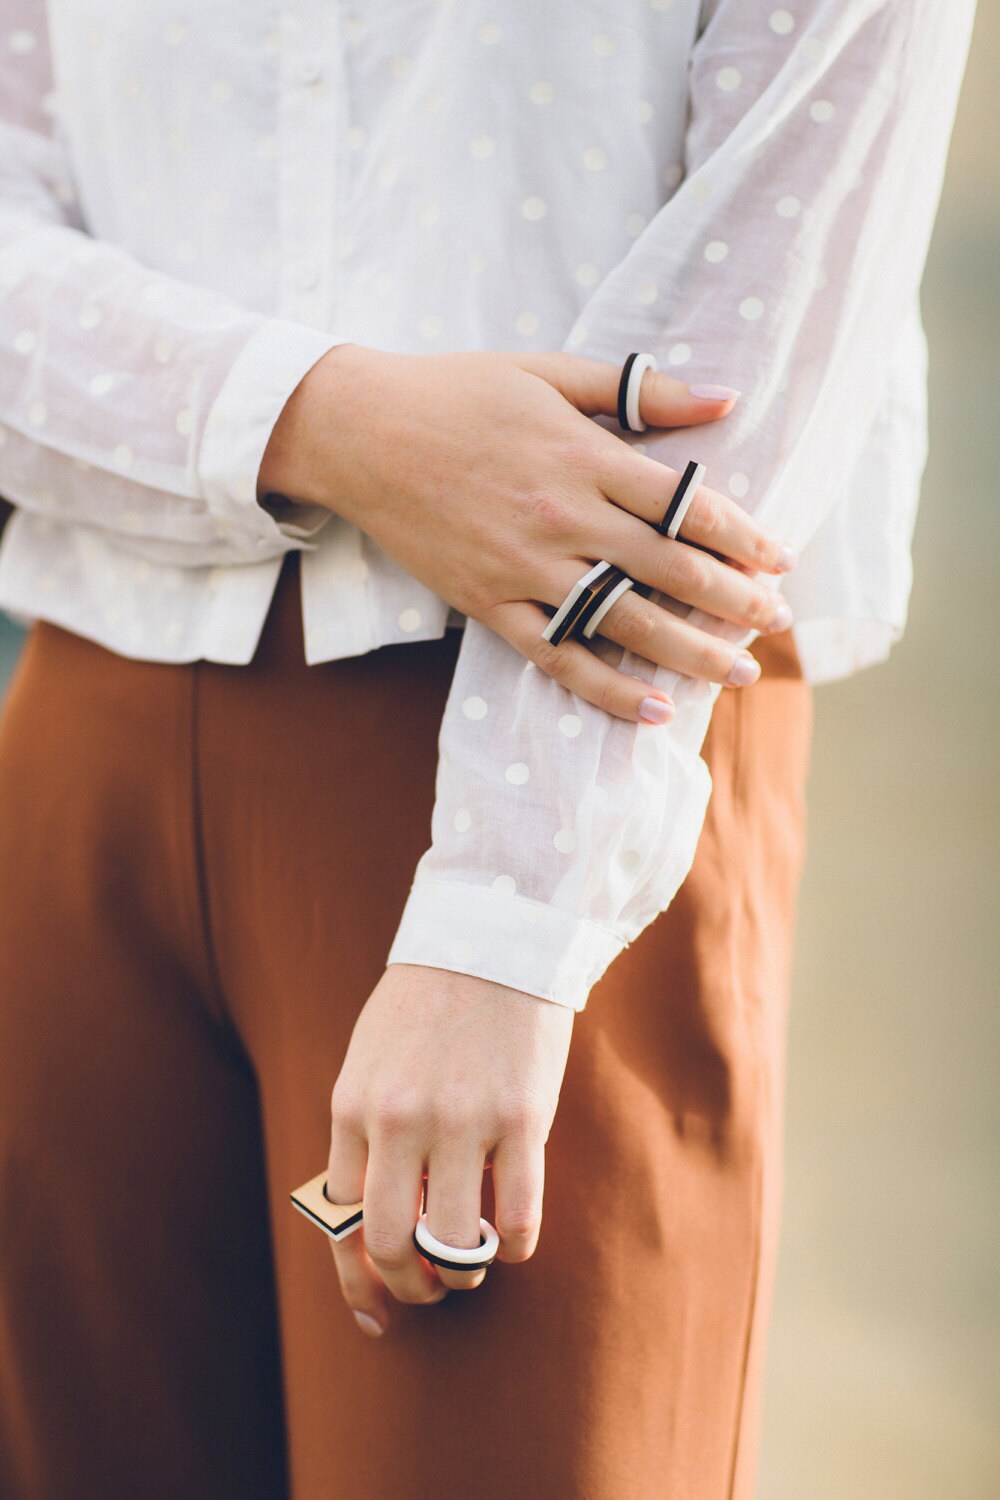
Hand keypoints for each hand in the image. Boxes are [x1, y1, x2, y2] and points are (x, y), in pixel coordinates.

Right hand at [258, 345, 796, 723]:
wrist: (359, 433)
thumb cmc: (458, 392)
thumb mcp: (550, 372)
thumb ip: (640, 390)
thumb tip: (726, 400)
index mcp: (584, 457)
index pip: (687, 506)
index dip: (744, 536)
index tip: (782, 558)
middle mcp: (562, 517)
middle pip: (670, 570)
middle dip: (735, 600)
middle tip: (778, 620)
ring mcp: (524, 567)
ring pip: (624, 621)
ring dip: (690, 652)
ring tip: (739, 672)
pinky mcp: (489, 604)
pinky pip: (558, 656)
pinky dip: (607, 688)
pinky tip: (654, 711)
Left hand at [325, 964, 573, 1335]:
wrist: (492, 936)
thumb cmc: (427, 1001)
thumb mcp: (370, 1059)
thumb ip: (366, 1130)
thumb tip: (368, 1213)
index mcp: (353, 1105)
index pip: (340, 1215)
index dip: (356, 1267)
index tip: (375, 1293)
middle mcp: (400, 1120)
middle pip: (388, 1242)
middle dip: (407, 1285)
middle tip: (426, 1289)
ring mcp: (463, 1121)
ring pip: (454, 1243)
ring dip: (462, 1274)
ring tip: (472, 1267)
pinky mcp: (522, 1118)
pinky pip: (518, 1217)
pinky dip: (515, 1248)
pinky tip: (514, 1240)